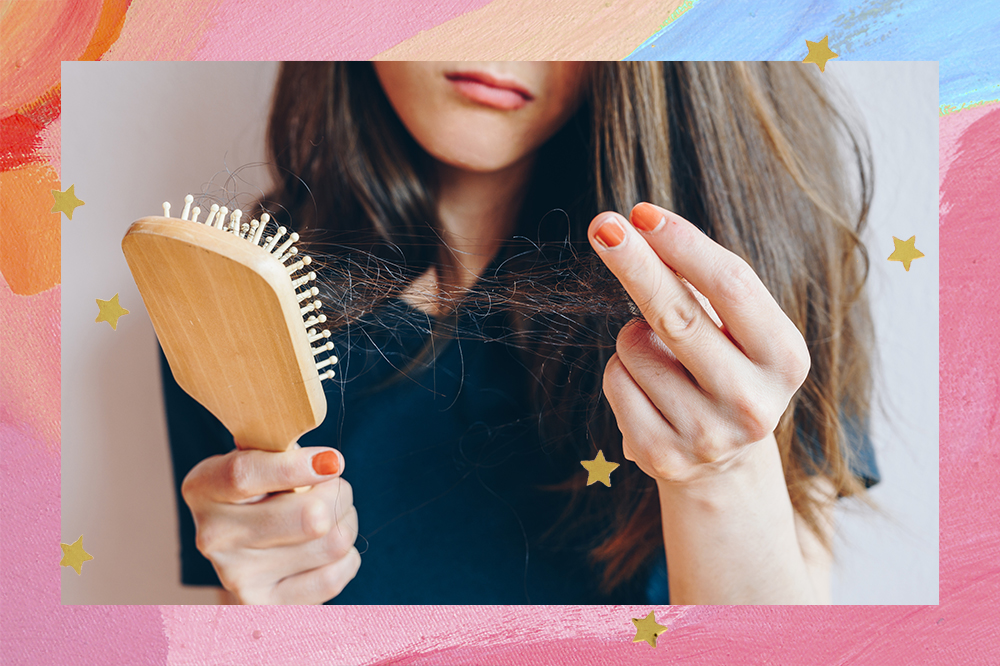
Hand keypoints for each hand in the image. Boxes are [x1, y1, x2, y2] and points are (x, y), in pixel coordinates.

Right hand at [181, 443, 360, 603]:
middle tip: (335, 485)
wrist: (244, 548)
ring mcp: (237, 576)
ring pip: (331, 543)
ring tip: (334, 514)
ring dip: (346, 521)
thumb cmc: (261, 488)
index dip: (296, 467)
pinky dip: (346, 557)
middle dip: (337, 493)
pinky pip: (334, 576)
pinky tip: (330, 546)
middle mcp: (213, 536)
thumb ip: (282, 451)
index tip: (332, 461)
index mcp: (204, 488)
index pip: (244, 476)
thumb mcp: (258, 458)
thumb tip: (327, 464)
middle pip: (308, 517)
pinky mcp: (266, 605)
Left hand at [588, 202, 810, 484]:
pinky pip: (615, 381)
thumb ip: (697, 281)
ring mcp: (707, 435)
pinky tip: (649, 392)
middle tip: (602, 224)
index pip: (731, 285)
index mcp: (785, 358)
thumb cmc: (724, 367)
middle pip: (678, 314)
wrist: (721, 462)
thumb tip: (635, 227)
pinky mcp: (662, 456)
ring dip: (633, 336)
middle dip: (635, 263)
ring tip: (665, 361)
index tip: (642, 213)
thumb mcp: (734, 327)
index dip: (683, 244)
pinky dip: (621, 372)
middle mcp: (753, 402)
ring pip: (633, 347)